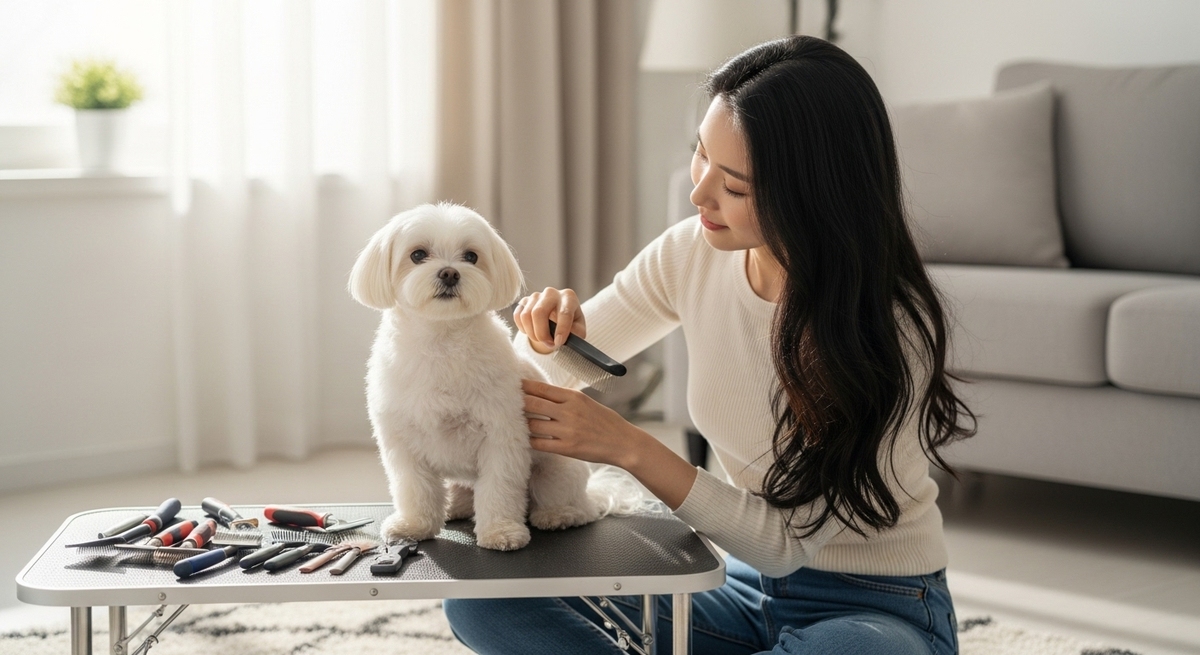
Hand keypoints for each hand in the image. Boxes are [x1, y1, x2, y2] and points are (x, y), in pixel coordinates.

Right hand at [512, 288, 585, 353]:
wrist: (558, 319)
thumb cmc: (570, 325)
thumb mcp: (579, 330)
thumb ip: (575, 334)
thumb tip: (562, 338)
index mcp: (568, 297)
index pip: (564, 313)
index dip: (561, 330)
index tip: (558, 343)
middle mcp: (551, 293)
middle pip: (539, 312)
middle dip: (542, 333)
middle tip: (548, 344)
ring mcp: (536, 296)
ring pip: (526, 315)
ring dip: (532, 333)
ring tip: (541, 340)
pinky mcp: (524, 301)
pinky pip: (518, 316)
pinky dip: (523, 328)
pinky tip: (532, 332)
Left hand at [523, 378, 698, 509]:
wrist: (623, 442)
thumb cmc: (604, 421)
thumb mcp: (585, 402)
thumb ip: (564, 398)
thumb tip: (540, 393)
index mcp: (573, 397)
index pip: (540, 388)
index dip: (521, 386)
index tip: (508, 384)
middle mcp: (568, 412)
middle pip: (531, 403)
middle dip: (514, 402)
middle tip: (500, 401)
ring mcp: (567, 431)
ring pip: (532, 424)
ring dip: (520, 423)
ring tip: (509, 422)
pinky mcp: (566, 448)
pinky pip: (539, 443)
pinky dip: (529, 441)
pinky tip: (523, 439)